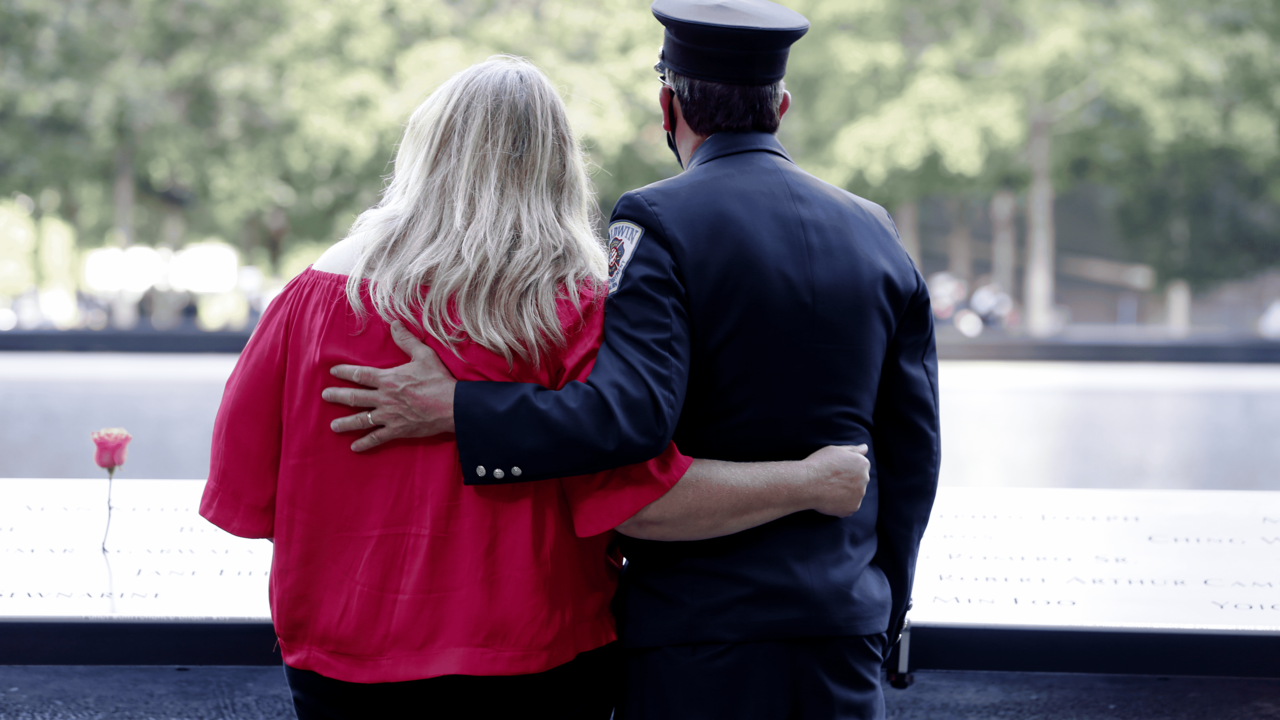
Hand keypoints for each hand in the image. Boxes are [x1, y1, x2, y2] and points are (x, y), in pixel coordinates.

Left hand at [321, 320, 457, 451]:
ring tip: (333, 426)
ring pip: (361, 420)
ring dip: (346, 423)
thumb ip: (406, 340)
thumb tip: (394, 323)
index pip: (360, 374)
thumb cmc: (438, 380)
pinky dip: (365, 443)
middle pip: (354, 397)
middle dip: (337, 396)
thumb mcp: (424, 355)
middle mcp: (384, 398)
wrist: (452, 407)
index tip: (333, 371)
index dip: (345, 372)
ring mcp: (389, 416)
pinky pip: (377, 438)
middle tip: (325, 396)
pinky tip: (355, 447)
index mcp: (388, 379)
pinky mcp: (397, 430)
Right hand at [802, 444, 870, 516]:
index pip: (861, 467)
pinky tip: (829, 499)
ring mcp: (859, 495)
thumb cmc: (819, 464)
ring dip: (845, 493)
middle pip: (859, 481)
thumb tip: (865, 448)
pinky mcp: (852, 508)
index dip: (847, 469)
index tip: (836, 471)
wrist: (807, 483)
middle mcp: (865, 479)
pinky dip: (840, 504)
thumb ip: (853, 450)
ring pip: (854, 494)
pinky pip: (848, 506)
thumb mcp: (836, 450)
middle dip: (849, 481)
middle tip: (831, 481)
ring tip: (828, 490)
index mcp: (862, 463)